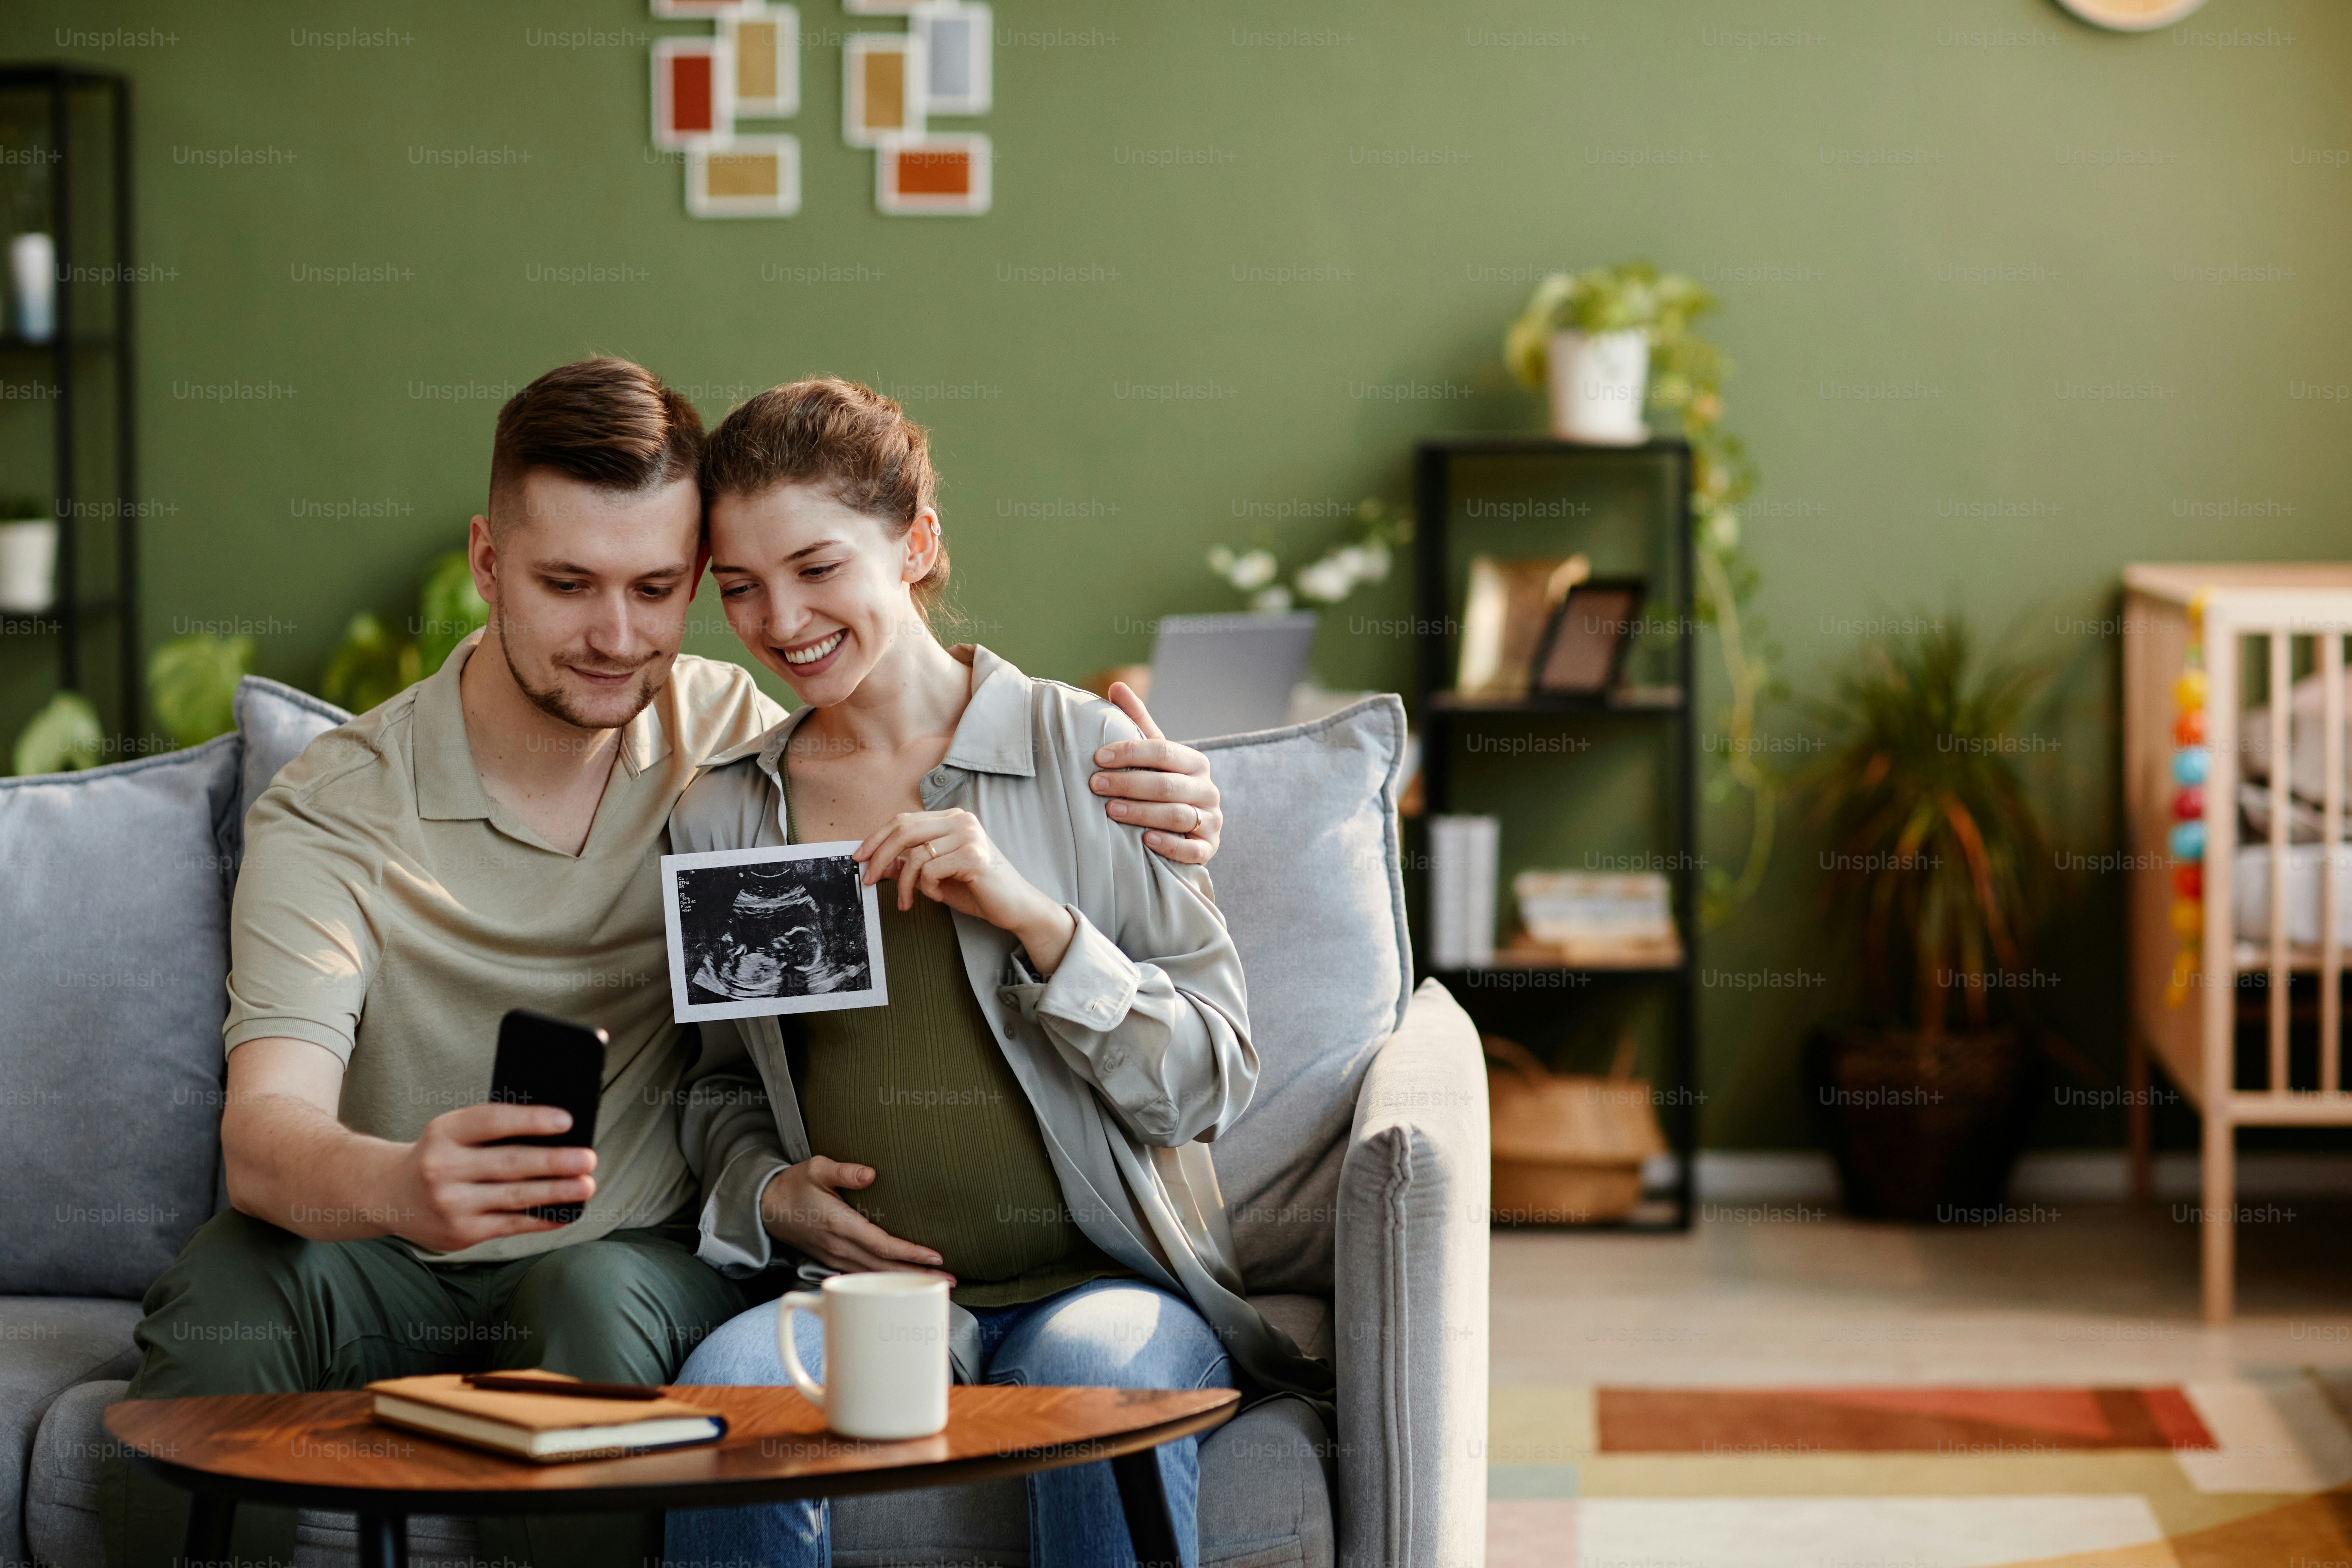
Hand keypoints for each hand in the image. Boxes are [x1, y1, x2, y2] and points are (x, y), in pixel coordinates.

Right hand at [389, 1103, 597, 1252]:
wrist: (389, 1195)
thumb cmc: (438, 1155)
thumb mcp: (453, 1132)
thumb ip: (493, 1130)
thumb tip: (556, 1134)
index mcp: (444, 1133)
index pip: (492, 1121)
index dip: (530, 1120)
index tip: (567, 1120)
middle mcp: (443, 1169)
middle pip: (509, 1163)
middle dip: (554, 1162)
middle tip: (589, 1158)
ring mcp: (451, 1204)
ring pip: (515, 1197)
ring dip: (556, 1192)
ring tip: (587, 1185)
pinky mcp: (461, 1233)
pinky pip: (511, 1225)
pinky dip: (542, 1219)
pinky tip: (565, 1212)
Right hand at [759, 1156, 954, 1279]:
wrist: (765, 1207)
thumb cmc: (793, 1185)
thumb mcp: (816, 1168)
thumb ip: (844, 1171)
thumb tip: (871, 1174)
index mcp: (839, 1224)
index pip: (881, 1245)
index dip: (909, 1253)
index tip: (935, 1257)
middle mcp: (839, 1246)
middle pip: (884, 1267)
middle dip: (917, 1275)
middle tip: (948, 1281)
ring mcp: (835, 1257)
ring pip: (874, 1275)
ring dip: (904, 1281)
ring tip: (933, 1285)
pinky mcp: (832, 1260)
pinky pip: (863, 1274)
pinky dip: (884, 1280)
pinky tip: (901, 1281)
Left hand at [855, 807, 1077, 970]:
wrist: (1016, 907)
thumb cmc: (977, 890)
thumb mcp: (935, 877)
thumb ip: (910, 866)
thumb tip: (877, 864)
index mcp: (952, 819)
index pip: (904, 820)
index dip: (877, 838)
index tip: (859, 857)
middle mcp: (961, 820)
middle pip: (903, 829)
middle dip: (879, 856)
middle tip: (868, 879)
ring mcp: (969, 835)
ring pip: (915, 854)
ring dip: (904, 883)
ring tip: (908, 901)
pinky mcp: (974, 855)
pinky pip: (931, 869)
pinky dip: (927, 888)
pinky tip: (938, 896)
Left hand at [1090, 682, 1221, 865]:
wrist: (1188, 827)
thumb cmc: (1163, 785)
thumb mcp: (1153, 756)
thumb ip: (1138, 722)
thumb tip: (1117, 686)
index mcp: (1194, 762)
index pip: (1162, 751)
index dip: (1129, 752)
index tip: (1097, 757)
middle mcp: (1207, 789)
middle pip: (1167, 785)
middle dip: (1129, 784)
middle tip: (1095, 785)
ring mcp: (1211, 819)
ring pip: (1177, 815)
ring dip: (1142, 813)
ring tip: (1110, 811)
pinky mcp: (1209, 848)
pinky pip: (1192, 849)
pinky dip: (1169, 844)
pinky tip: (1145, 841)